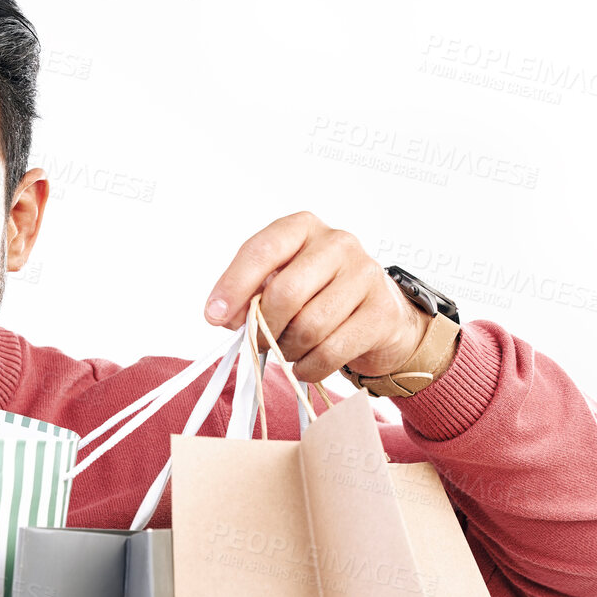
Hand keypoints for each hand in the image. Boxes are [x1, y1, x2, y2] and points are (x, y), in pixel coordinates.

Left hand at [202, 211, 430, 384]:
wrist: (377, 318)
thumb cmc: (316, 297)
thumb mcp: (278, 283)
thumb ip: (248, 294)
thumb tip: (222, 315)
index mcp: (303, 228)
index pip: (262, 250)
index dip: (234, 286)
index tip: (214, 315)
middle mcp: (338, 243)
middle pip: (285, 293)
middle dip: (264, 327)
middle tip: (260, 341)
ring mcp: (365, 275)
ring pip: (308, 327)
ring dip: (287, 350)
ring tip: (288, 350)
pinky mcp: (381, 313)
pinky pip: (330, 351)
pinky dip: (308, 367)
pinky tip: (305, 365)